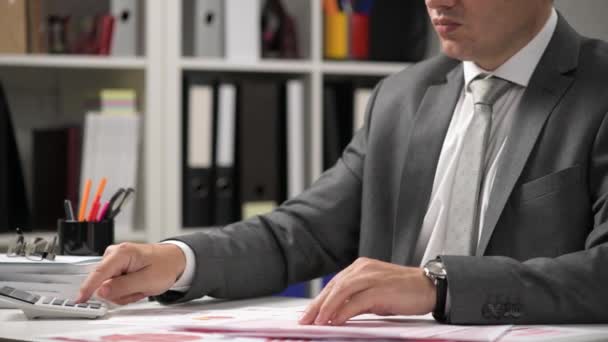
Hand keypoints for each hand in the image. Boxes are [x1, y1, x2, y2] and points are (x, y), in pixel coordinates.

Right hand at [76, 242, 185, 304]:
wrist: (174, 260)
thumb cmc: (164, 266)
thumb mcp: (147, 280)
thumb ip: (123, 286)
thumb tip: (101, 291)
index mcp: (122, 253)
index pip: (99, 273)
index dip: (87, 288)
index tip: (80, 299)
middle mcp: (114, 254)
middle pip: (103, 283)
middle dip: (120, 293)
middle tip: (138, 290)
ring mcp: (114, 261)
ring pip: (108, 287)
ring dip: (124, 293)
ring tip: (140, 286)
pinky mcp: (115, 268)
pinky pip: (113, 286)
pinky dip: (125, 290)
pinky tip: (136, 285)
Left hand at [299, 257, 435, 325]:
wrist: (428, 287)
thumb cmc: (404, 291)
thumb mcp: (375, 295)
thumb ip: (356, 301)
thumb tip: (336, 314)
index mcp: (360, 267)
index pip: (334, 284)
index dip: (319, 300)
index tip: (308, 314)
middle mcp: (363, 268)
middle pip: (334, 287)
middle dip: (317, 305)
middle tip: (305, 320)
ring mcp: (371, 277)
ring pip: (341, 291)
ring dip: (327, 308)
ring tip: (317, 322)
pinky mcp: (380, 288)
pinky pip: (356, 300)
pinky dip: (343, 311)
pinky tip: (335, 321)